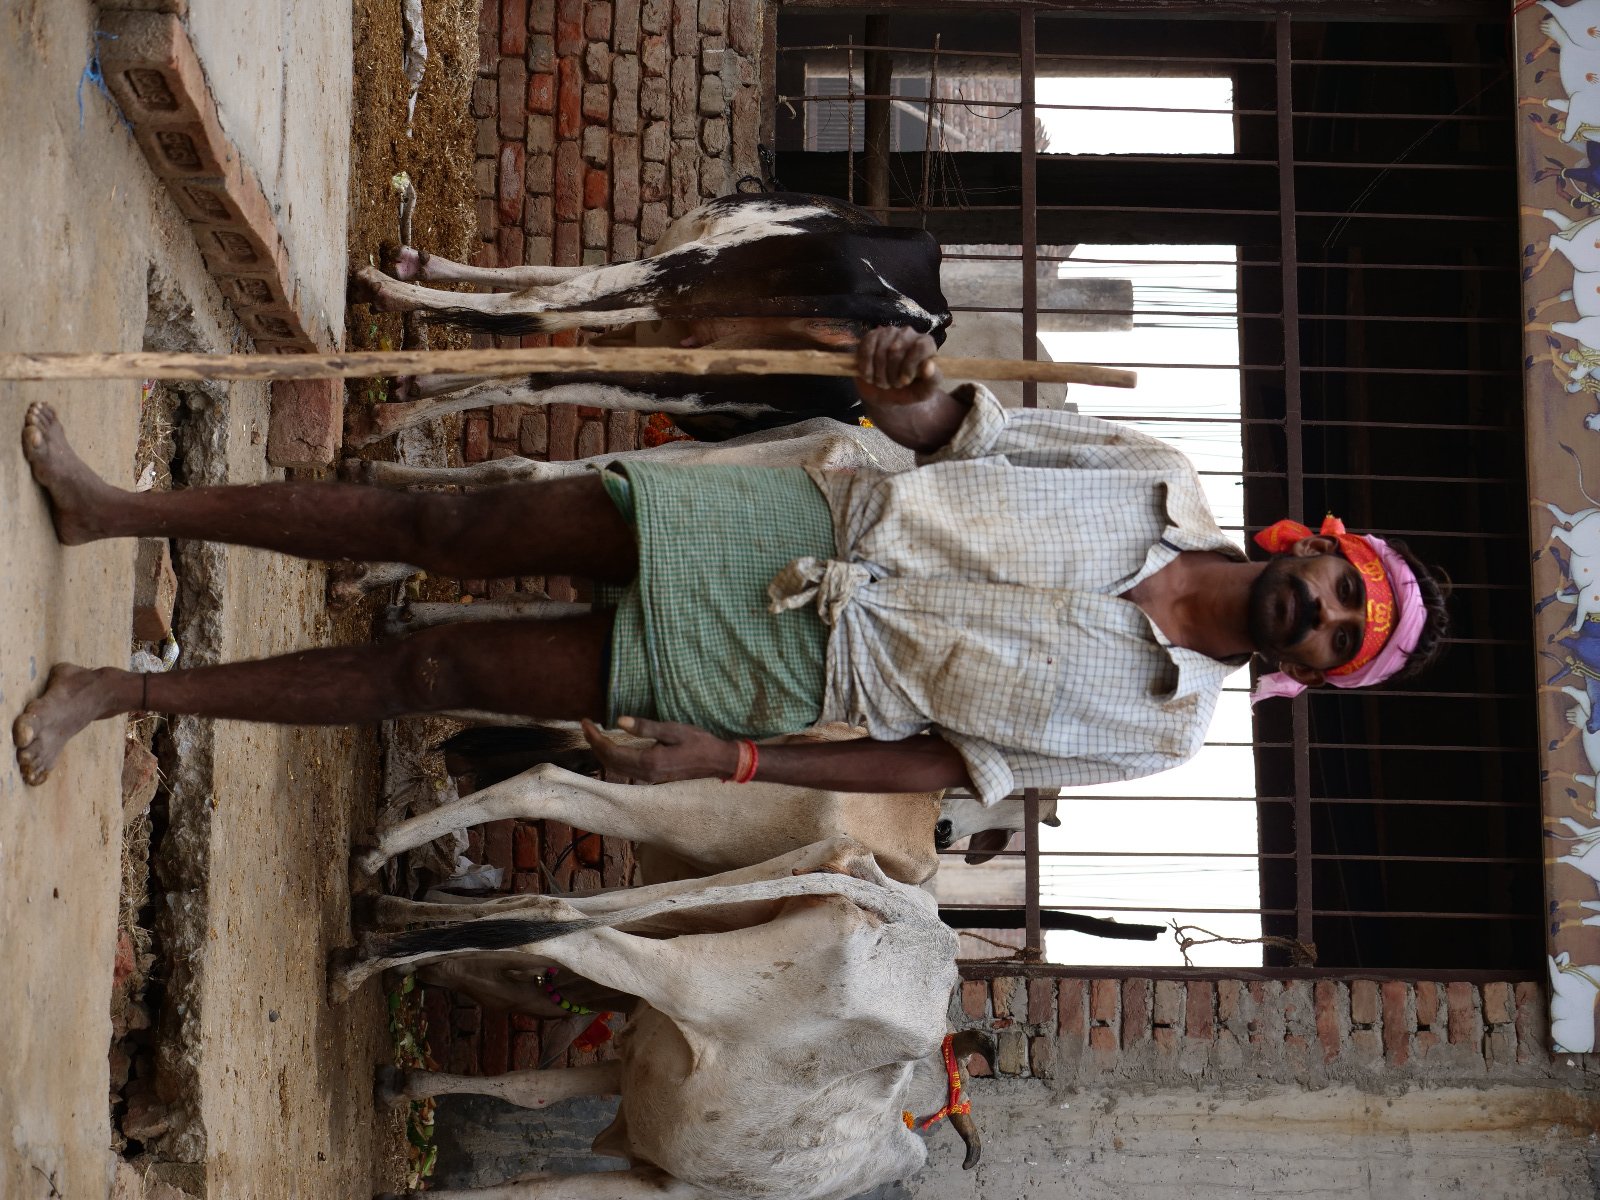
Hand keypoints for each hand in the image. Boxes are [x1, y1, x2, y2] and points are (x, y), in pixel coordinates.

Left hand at [581, 716, 737, 782]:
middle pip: (609, 761)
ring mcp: (648, 778)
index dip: (594, 737)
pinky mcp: (652, 777)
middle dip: (594, 743)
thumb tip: (620, 720)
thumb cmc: (699, 743)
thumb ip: (646, 727)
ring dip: (602, 751)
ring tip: (595, 735)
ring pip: (615, 767)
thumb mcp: (673, 730)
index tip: (586, 722)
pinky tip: (613, 747)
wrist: (718, 761)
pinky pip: (625, 769)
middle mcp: (645, 773)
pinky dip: (613, 757)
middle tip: (587, 726)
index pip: (610, 751)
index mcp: (649, 761)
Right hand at [855, 326, 941, 406]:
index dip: (909, 366)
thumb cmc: (908, 390)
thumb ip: (933, 380)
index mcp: (926, 344)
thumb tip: (929, 366)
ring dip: (879, 374)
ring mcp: (889, 332)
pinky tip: (868, 376)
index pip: (920, 347)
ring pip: (880, 352)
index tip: (904, 382)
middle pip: (896, 351)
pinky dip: (866, 367)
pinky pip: (866, 349)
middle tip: (892, 385)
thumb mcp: (924, 391)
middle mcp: (909, 333)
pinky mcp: (871, 336)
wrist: (885, 394)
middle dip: (891, 375)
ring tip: (882, 382)